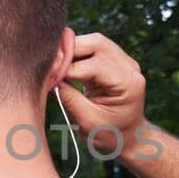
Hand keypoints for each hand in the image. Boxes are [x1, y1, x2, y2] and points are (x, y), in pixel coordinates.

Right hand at [56, 30, 152, 156]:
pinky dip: (76, 53)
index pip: (94, 65)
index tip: (48, 76)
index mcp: (128, 83)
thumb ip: (68, 97)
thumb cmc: (110, 134)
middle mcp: (130, 67)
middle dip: (69, 50)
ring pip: (94, 41)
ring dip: (71, 49)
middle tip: (49, 64)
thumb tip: (48, 76)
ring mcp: (124, 61)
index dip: (67, 67)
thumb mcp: (87, 121)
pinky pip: (94, 47)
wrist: (128, 136)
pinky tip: (64, 64)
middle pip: (96, 43)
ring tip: (55, 64)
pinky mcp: (115, 60)